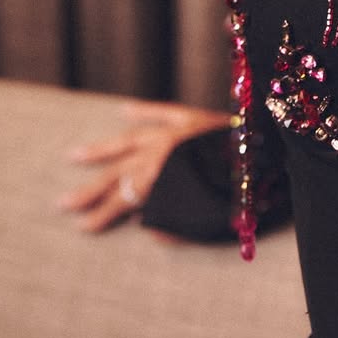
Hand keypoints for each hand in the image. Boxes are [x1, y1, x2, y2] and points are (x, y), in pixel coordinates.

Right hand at [58, 100, 230, 231]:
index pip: (127, 196)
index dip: (104, 214)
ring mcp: (178, 129)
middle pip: (121, 170)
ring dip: (103, 149)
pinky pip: (163, 110)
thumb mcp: (213, 212)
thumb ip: (180, 222)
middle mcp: (167, 147)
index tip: (82, 228)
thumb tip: (149, 227)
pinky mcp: (194, 116)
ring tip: (75, 155)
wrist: (275, 149)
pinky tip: (123, 110)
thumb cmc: (247, 185)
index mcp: (169, 171)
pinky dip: (143, 110)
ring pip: (132, 139)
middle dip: (91, 189)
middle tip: (62, 204)